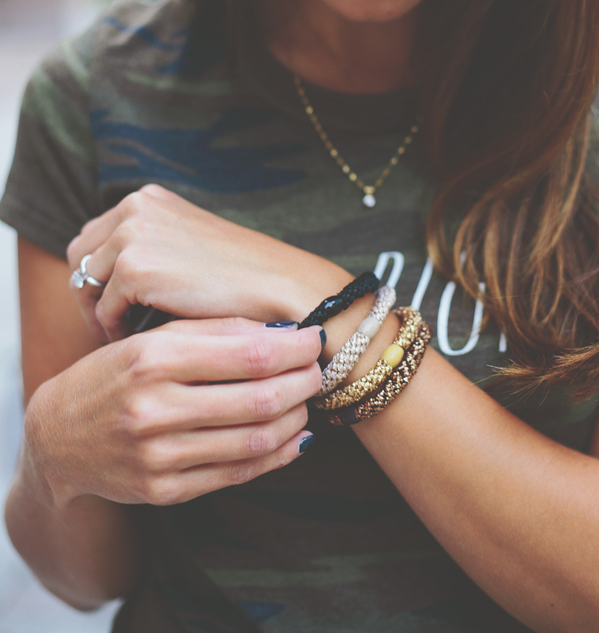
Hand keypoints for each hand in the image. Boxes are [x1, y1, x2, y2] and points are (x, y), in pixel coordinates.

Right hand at [25, 317, 321, 508]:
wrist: (57, 435)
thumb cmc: (114, 374)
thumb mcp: (150, 338)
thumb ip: (212, 330)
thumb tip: (280, 329)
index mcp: (152, 357)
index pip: (247, 354)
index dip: (294, 347)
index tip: (315, 337)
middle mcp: (153, 408)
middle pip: (258, 398)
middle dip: (303, 382)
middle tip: (319, 370)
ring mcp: (157, 455)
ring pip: (253, 438)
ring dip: (294, 418)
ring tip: (306, 400)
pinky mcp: (162, 490)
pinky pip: (236, 473)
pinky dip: (275, 455)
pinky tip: (293, 437)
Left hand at [67, 184, 348, 340]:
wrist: (280, 288)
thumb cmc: (241, 277)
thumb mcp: (189, 245)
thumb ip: (153, 247)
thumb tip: (108, 278)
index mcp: (149, 198)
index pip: (95, 236)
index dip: (98, 275)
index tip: (112, 307)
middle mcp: (135, 206)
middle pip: (81, 256)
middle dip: (91, 293)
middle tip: (111, 328)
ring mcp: (132, 233)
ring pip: (87, 284)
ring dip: (101, 314)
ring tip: (126, 338)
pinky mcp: (134, 266)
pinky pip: (105, 309)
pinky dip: (117, 330)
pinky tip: (143, 342)